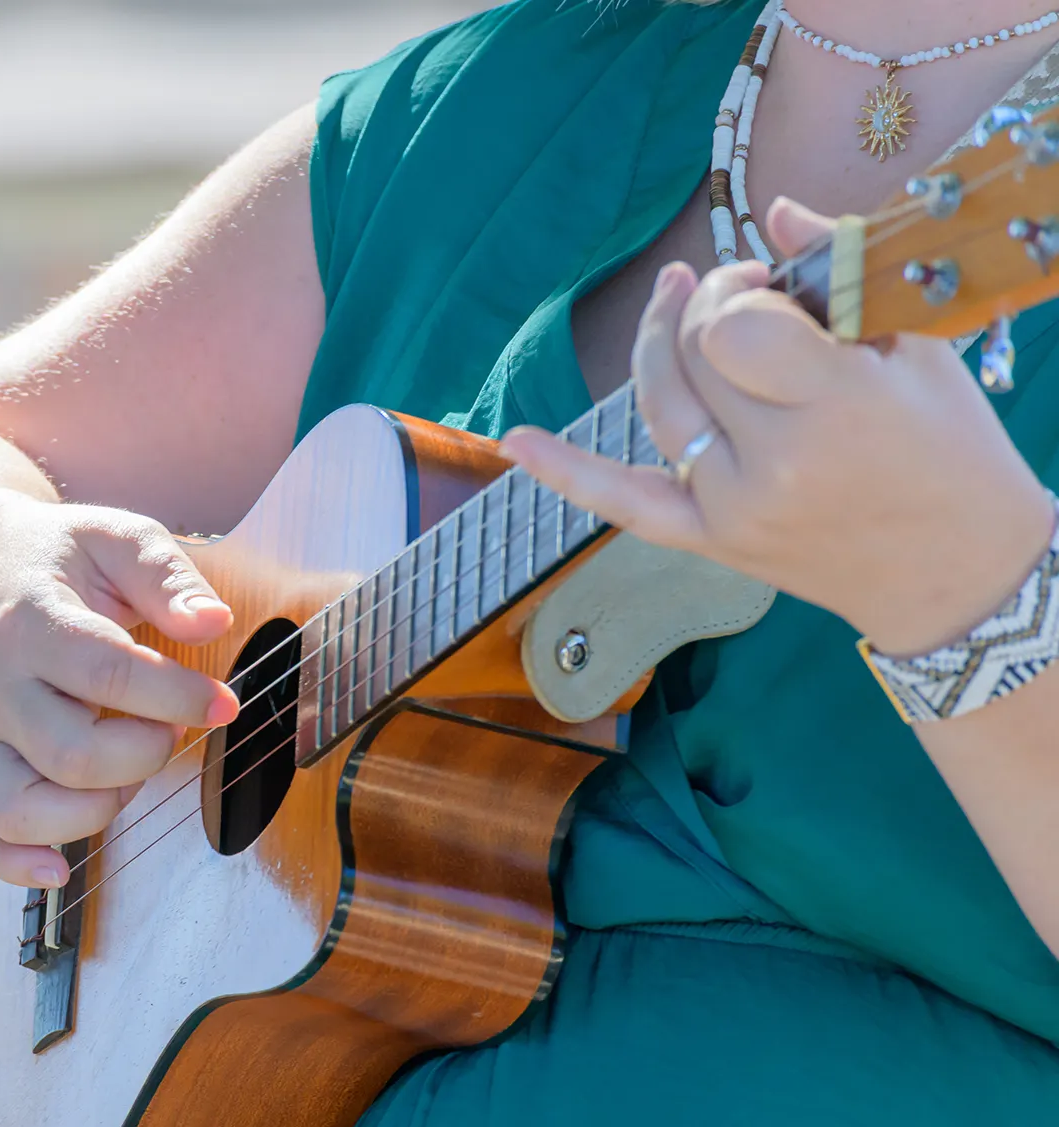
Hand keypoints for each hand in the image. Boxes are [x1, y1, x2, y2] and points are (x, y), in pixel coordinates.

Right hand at [0, 498, 239, 886]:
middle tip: (168, 726)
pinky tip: (60, 868)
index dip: (178, 698)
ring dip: (95, 808)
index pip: (108, 674)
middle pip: (72, 756)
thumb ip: (167, 574)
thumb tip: (212, 623)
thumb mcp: (118, 537)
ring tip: (127, 771)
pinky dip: (14, 864)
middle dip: (144, 753)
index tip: (225, 703)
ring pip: (22, 807)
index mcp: (32, 622)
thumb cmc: (66, 559)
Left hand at [501, 197, 1051, 657]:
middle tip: (747, 296)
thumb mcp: (916, 349)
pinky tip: (515, 439)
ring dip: (660, 346)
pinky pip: (623, 502)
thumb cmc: (949, 446)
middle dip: (709, 310)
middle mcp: (776, 464)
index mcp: (838, 407)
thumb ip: (837, 273)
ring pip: (659, 406)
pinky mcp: (708, 540)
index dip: (739, 292)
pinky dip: (565, 471)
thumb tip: (771, 211)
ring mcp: (732, 508)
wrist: (958, 567)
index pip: (736, 324)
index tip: (769, 285)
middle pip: (695, 357)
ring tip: (676, 301)